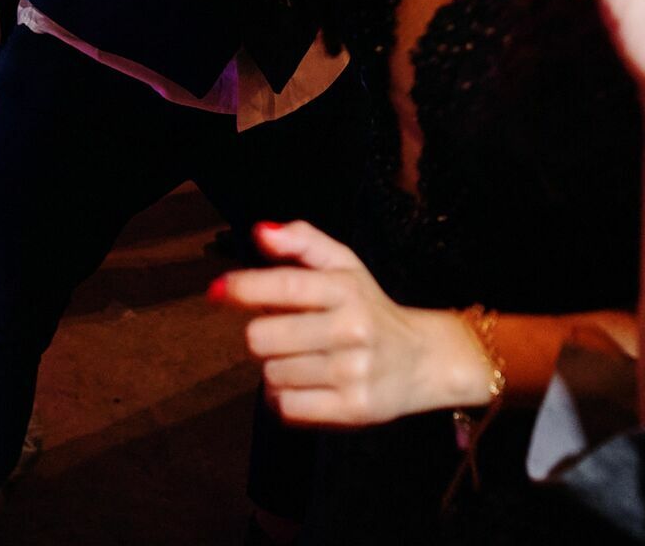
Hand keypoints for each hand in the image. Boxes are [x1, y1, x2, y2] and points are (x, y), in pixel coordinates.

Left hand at [211, 221, 485, 425]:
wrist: (426, 360)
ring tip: (303, 360)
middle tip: (282, 334)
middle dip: (262, 336)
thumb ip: (303, 242)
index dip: (244, 288)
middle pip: (263, 338)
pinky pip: (287, 407)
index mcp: (347, 289)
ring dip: (276, 368)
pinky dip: (285, 398)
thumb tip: (260, 233)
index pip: (285, 286)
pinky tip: (305, 385)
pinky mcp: (353, 410)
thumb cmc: (371, 308)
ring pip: (272, 374)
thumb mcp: (345, 266)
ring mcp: (353, 372)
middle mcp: (352, 329)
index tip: (218, 291)